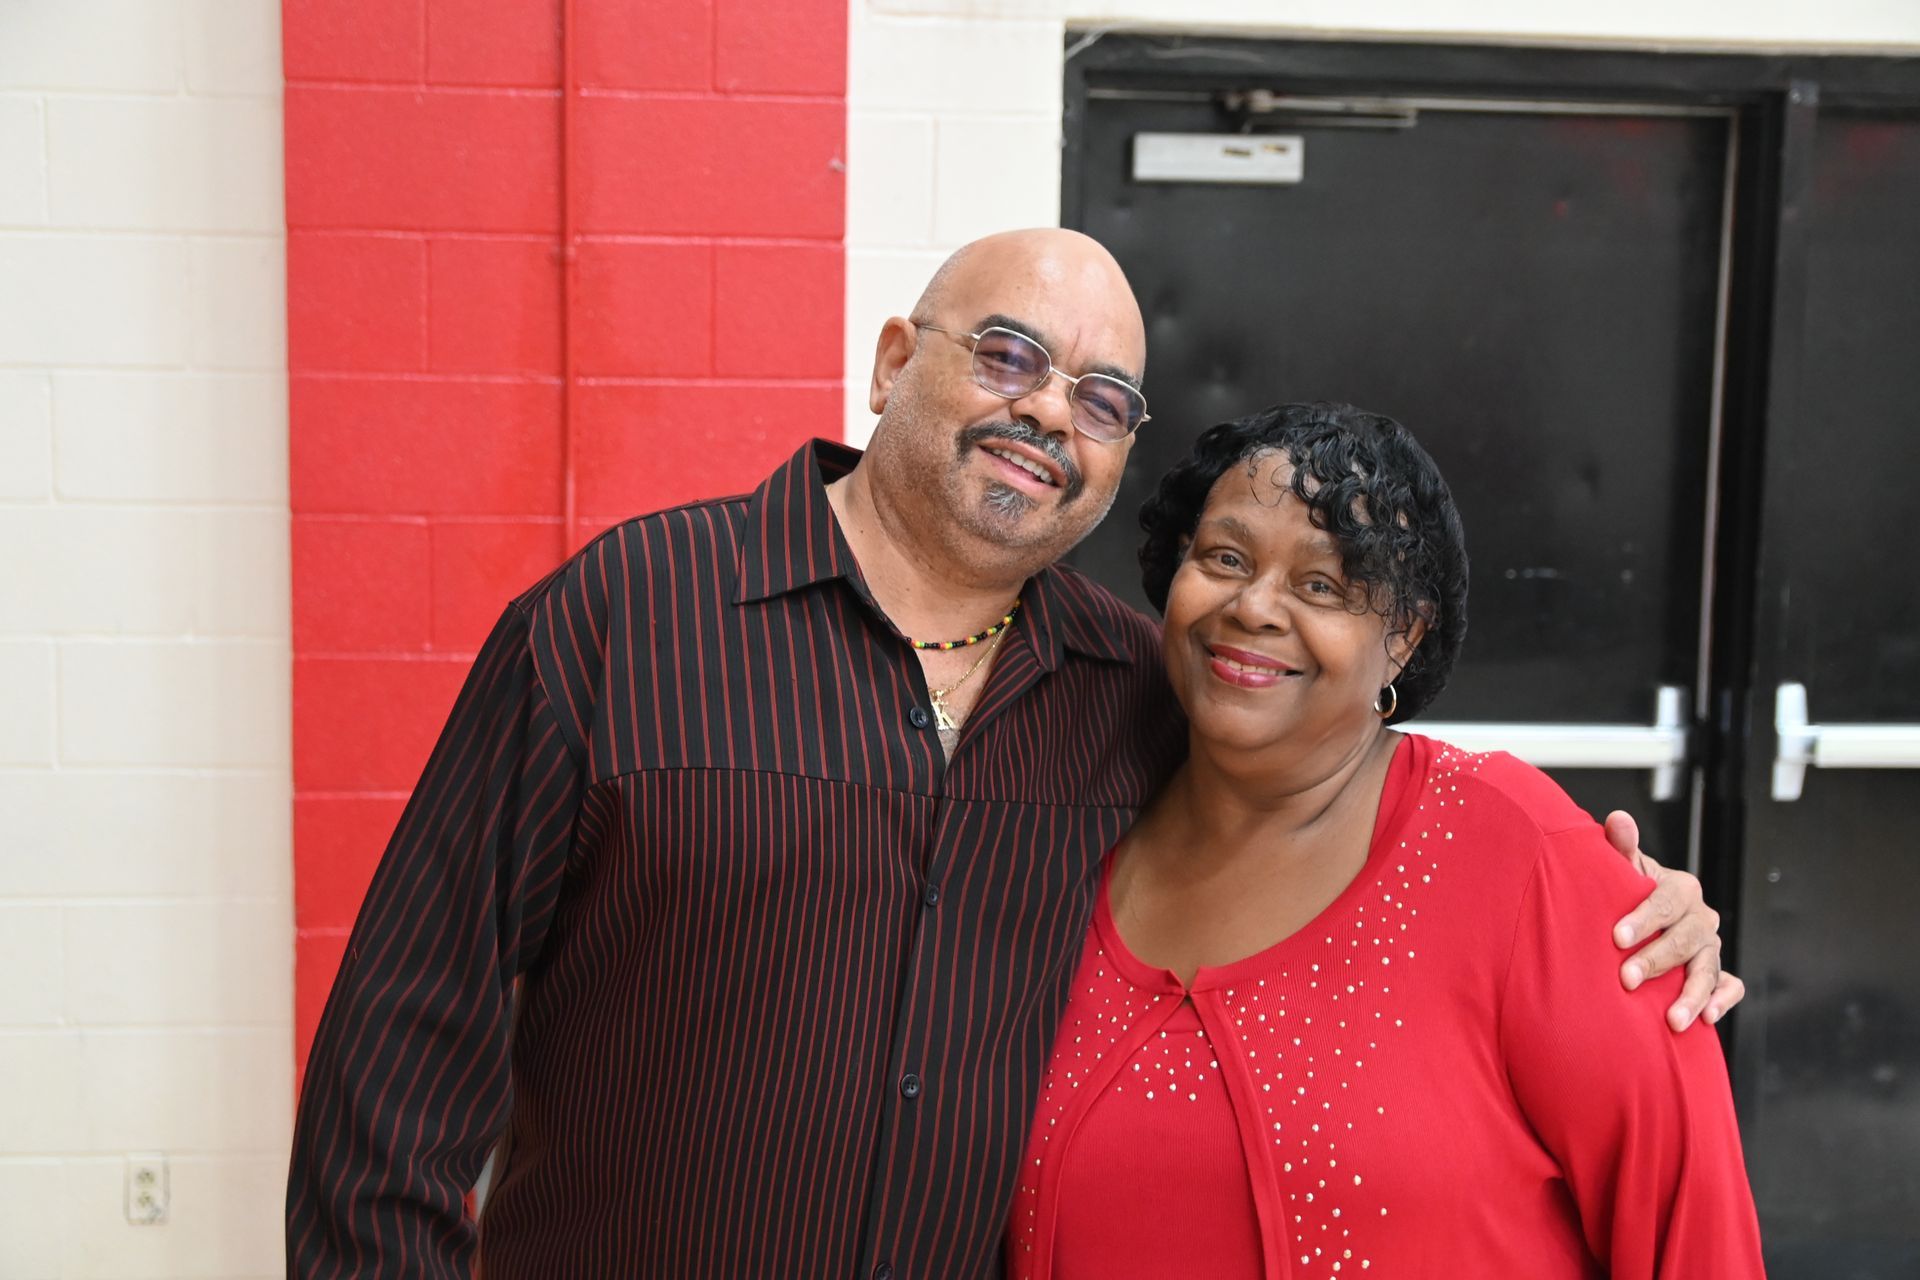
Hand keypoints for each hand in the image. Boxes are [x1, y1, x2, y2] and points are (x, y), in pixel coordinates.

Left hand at [1602, 810, 1746, 1031]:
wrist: (1638, 921)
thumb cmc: (1626, 892)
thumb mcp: (1622, 871)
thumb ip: (1620, 847)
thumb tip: (1618, 819)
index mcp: (1681, 888)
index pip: (1666, 901)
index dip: (1643, 918)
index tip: (1617, 937)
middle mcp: (1702, 917)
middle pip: (1686, 939)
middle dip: (1657, 960)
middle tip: (1627, 979)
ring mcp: (1711, 947)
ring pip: (1708, 968)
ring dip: (1693, 994)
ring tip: (1673, 1020)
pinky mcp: (1717, 972)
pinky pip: (1730, 986)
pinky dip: (1723, 1001)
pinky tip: (1707, 1019)